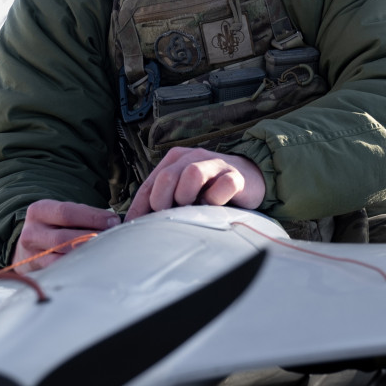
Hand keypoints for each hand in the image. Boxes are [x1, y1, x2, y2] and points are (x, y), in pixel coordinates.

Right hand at [11, 200, 120, 272]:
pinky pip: (60, 272)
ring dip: (87, 256)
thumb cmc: (58, 226)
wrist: (32, 245)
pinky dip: (78, 269)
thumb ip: (86, 215)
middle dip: (92, 239)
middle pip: (64, 239)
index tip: (113, 221)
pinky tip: (94, 265)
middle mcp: (31, 233)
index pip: (67, 213)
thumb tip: (114, 223)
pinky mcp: (37, 272)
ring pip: (62, 258)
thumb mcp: (65, 214)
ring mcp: (31, 255)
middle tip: (113, 239)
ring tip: (106, 252)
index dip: (93, 217)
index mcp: (39, 211)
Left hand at [125, 147, 264, 220]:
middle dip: (162, 201)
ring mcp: (215, 165)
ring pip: (193, 174)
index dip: (140, 208)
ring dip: (188, 195)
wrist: (251, 176)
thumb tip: (137, 224)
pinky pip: (224, 185)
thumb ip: (164, 202)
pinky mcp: (236, 176)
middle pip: (166, 177)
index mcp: (175, 160)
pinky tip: (216, 207)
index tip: (134, 227)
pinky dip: (217, 199)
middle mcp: (193, 158)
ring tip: (194, 207)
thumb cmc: (211, 188)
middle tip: (169, 215)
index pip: (149, 185)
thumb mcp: (184, 192)